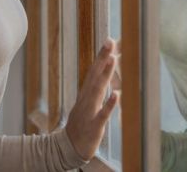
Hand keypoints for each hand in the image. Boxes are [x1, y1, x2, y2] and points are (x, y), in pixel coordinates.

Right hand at [64, 38, 120, 159]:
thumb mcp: (87, 103)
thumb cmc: (81, 124)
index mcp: (86, 93)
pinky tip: (117, 95)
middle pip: (95, 75)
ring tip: (113, 59)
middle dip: (103, 58)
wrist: (69, 147)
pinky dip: (109, 104)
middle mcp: (86, 99)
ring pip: (98, 90)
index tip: (109, 40)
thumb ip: (96, 88)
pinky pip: (102, 114)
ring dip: (105, 74)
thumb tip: (103, 72)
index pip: (94, 71)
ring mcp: (89, 111)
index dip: (101, 56)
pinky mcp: (94, 125)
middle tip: (110, 41)